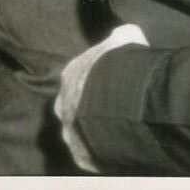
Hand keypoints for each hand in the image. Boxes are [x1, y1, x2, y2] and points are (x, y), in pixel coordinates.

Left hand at [54, 23, 147, 172]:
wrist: (123, 99)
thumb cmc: (123, 64)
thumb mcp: (126, 37)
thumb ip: (122, 36)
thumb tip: (127, 32)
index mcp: (70, 74)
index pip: (74, 78)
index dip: (91, 83)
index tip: (107, 87)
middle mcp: (63, 103)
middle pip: (70, 108)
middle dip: (86, 110)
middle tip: (110, 113)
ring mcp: (70, 131)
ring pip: (78, 135)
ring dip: (93, 134)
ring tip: (116, 135)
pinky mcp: (82, 155)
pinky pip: (91, 157)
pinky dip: (103, 156)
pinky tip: (119, 153)